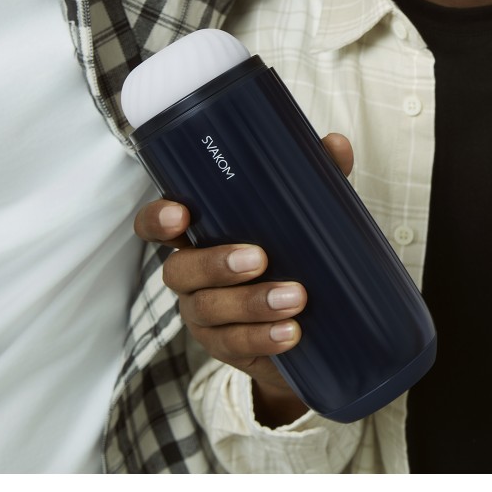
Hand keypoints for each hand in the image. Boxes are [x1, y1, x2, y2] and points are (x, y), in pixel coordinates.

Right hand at [132, 131, 354, 427]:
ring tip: (295, 297)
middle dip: (217, 264)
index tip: (179, 213)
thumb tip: (334, 144)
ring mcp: (205, 315)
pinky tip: (291, 333)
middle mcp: (193, 275)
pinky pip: (235, 345)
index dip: (157, 219)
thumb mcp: (305, 215)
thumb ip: (316, 178)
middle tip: (259, 258)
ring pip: (210, 310)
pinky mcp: (226, 348)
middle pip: (180, 270)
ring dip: (252, 303)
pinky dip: (264, 337)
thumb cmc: (294, 253)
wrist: (313, 324)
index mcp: (202, 235)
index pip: (158, 224)